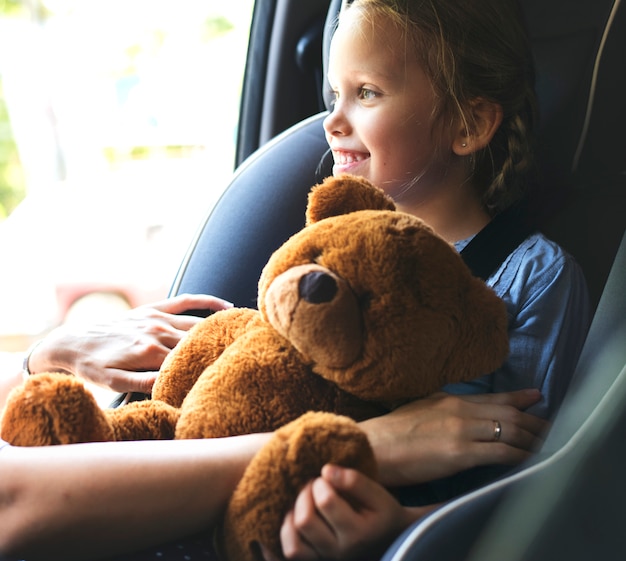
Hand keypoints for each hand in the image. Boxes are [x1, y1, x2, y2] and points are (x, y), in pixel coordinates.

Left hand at [27, 294, 232, 393]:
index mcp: (150, 352)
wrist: (70, 342)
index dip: (212, 364)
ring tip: (246, 333)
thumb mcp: (113, 383)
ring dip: (220, 328)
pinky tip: (225, 307)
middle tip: (250, 351)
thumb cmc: (92, 368)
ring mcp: (156, 317)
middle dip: (222, 347)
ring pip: (196, 323)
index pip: (189, 360)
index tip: (235, 369)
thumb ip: (144, 383)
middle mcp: (157, 331)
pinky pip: (185, 301)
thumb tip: (173, 386)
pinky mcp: (153, 309)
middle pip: (198, 341)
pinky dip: (206, 301)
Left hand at [261, 465, 433, 560]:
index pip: (326, 502)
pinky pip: (292, 551)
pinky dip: (288, 532)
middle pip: (305, 521)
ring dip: (294, 514)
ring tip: (306, 501)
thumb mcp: (377, 494)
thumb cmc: (382, 513)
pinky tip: (296, 515)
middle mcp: (339, 551)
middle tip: (315, 485)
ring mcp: (326, 560)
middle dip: (305, 494)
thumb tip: (326, 470)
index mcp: (357, 533)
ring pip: (293, 543)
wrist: (389, 540)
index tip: (328, 477)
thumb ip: (354, 481)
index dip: (321, 483)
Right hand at [361, 390, 547, 486]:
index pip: (493, 398)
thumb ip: (441, 409)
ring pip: (510, 430)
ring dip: (533, 439)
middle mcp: (460, 410)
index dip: (519, 398)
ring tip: (550, 444)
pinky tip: (532, 460)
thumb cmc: (390, 433)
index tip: (537, 397)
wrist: (372, 446)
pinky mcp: (459, 453)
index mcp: (449, 399)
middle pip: (508, 413)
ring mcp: (461, 430)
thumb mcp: (418, 409)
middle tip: (553, 427)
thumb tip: (457, 414)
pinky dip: (521, 455)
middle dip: (534, 421)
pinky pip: (501, 452)